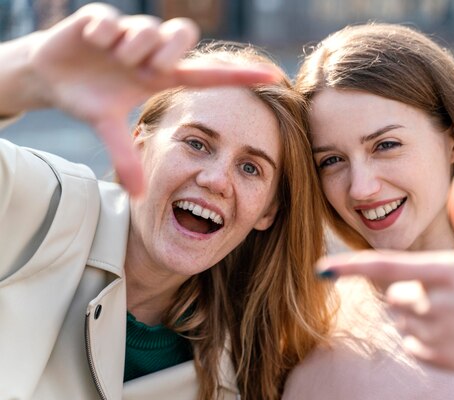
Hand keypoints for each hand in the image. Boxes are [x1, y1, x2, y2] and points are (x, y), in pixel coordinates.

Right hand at [10, 3, 278, 194]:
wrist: (49, 75)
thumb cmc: (89, 98)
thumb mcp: (107, 126)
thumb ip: (126, 155)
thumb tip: (138, 195)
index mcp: (160, 77)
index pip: (207, 75)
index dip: (239, 76)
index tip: (273, 76)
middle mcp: (151, 52)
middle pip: (182, 35)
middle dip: (166, 53)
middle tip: (143, 70)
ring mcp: (128, 32)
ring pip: (148, 29)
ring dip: (130, 49)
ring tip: (112, 59)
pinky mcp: (101, 19)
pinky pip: (112, 21)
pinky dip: (102, 34)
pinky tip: (93, 43)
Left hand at [317, 169, 453, 380]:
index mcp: (444, 272)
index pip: (385, 268)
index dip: (350, 267)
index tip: (320, 268)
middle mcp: (435, 305)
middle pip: (392, 294)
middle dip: (408, 289)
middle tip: (445, 290)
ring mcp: (436, 335)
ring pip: (398, 319)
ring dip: (413, 313)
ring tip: (451, 310)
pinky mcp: (436, 359)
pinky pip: (408, 342)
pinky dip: (421, 336)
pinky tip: (451, 331)